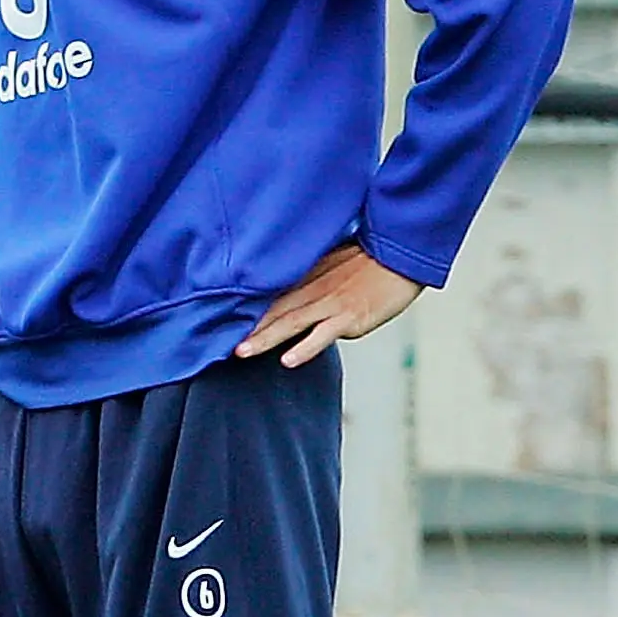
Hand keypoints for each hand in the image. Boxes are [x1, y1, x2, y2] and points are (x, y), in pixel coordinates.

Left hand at [236, 243, 422, 368]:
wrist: (401, 256)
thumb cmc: (368, 260)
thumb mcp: (330, 261)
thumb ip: (306, 277)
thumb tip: (283, 290)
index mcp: (307, 278)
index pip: (269, 296)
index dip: (243, 310)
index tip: (218, 321)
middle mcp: (314, 291)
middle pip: (273, 312)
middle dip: (246, 328)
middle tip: (216, 342)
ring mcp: (331, 305)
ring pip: (291, 324)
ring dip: (265, 338)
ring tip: (242, 352)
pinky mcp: (350, 317)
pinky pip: (324, 335)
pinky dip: (306, 348)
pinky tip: (288, 360)